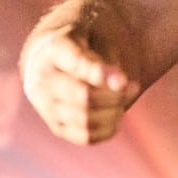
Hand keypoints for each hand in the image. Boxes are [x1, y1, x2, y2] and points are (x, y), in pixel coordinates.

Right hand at [21, 31, 139, 144]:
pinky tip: (116, 113)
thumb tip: (119, 84)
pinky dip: (109, 128)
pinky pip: (87, 137)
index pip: (76, 62)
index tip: (123, 80)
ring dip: (115, 112)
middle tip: (133, 87)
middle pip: (83, 96)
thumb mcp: (96, 40)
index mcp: (54, 49)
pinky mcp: (56, 127)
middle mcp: (43, 80)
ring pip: (86, 120)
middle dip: (116, 96)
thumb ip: (108, 58)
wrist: (54, 63)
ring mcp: (46, 106)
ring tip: (125, 98)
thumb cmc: (84, 47)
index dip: (100, 73)